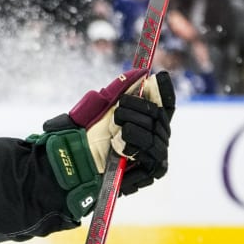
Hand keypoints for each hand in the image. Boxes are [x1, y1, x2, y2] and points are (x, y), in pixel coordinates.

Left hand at [44, 70, 173, 194]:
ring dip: (132, 129)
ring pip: (153, 135)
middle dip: (137, 109)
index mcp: (148, 120)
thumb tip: (138, 72)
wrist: (78, 166)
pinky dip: (134, 147)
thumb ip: (118, 91)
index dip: (164, 90)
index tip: (158, 76)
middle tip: (118, 110)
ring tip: (116, 131)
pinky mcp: (153, 171)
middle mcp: (158, 136)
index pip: (165, 104)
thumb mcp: (100, 110)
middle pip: (158, 116)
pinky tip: (121, 146)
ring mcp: (157, 154)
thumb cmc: (89, 139)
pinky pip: (151, 155)